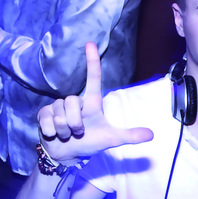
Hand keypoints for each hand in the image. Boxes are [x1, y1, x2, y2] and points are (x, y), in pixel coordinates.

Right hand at [38, 42, 152, 161]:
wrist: (67, 155)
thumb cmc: (90, 143)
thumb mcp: (111, 140)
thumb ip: (130, 136)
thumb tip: (152, 135)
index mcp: (92, 102)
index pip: (93, 78)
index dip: (92, 61)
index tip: (90, 44)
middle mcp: (75, 101)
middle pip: (72, 102)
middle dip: (75, 124)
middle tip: (78, 133)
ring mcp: (58, 106)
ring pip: (60, 114)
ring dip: (64, 130)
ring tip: (67, 135)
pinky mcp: (44, 114)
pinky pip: (47, 120)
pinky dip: (51, 131)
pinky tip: (54, 134)